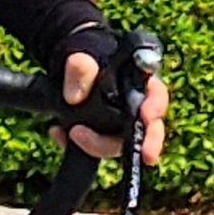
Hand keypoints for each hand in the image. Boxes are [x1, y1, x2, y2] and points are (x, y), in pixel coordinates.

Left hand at [60, 44, 166, 166]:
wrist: (69, 74)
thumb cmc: (86, 62)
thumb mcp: (80, 59)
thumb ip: (80, 71)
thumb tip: (74, 97)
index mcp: (141, 84)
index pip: (156, 96)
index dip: (155, 107)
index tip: (147, 116)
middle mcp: (136, 110)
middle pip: (148, 129)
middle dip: (147, 143)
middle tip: (146, 155)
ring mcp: (119, 128)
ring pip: (118, 145)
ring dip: (97, 145)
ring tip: (72, 132)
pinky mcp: (100, 139)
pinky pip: (92, 149)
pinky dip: (75, 144)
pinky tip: (57, 132)